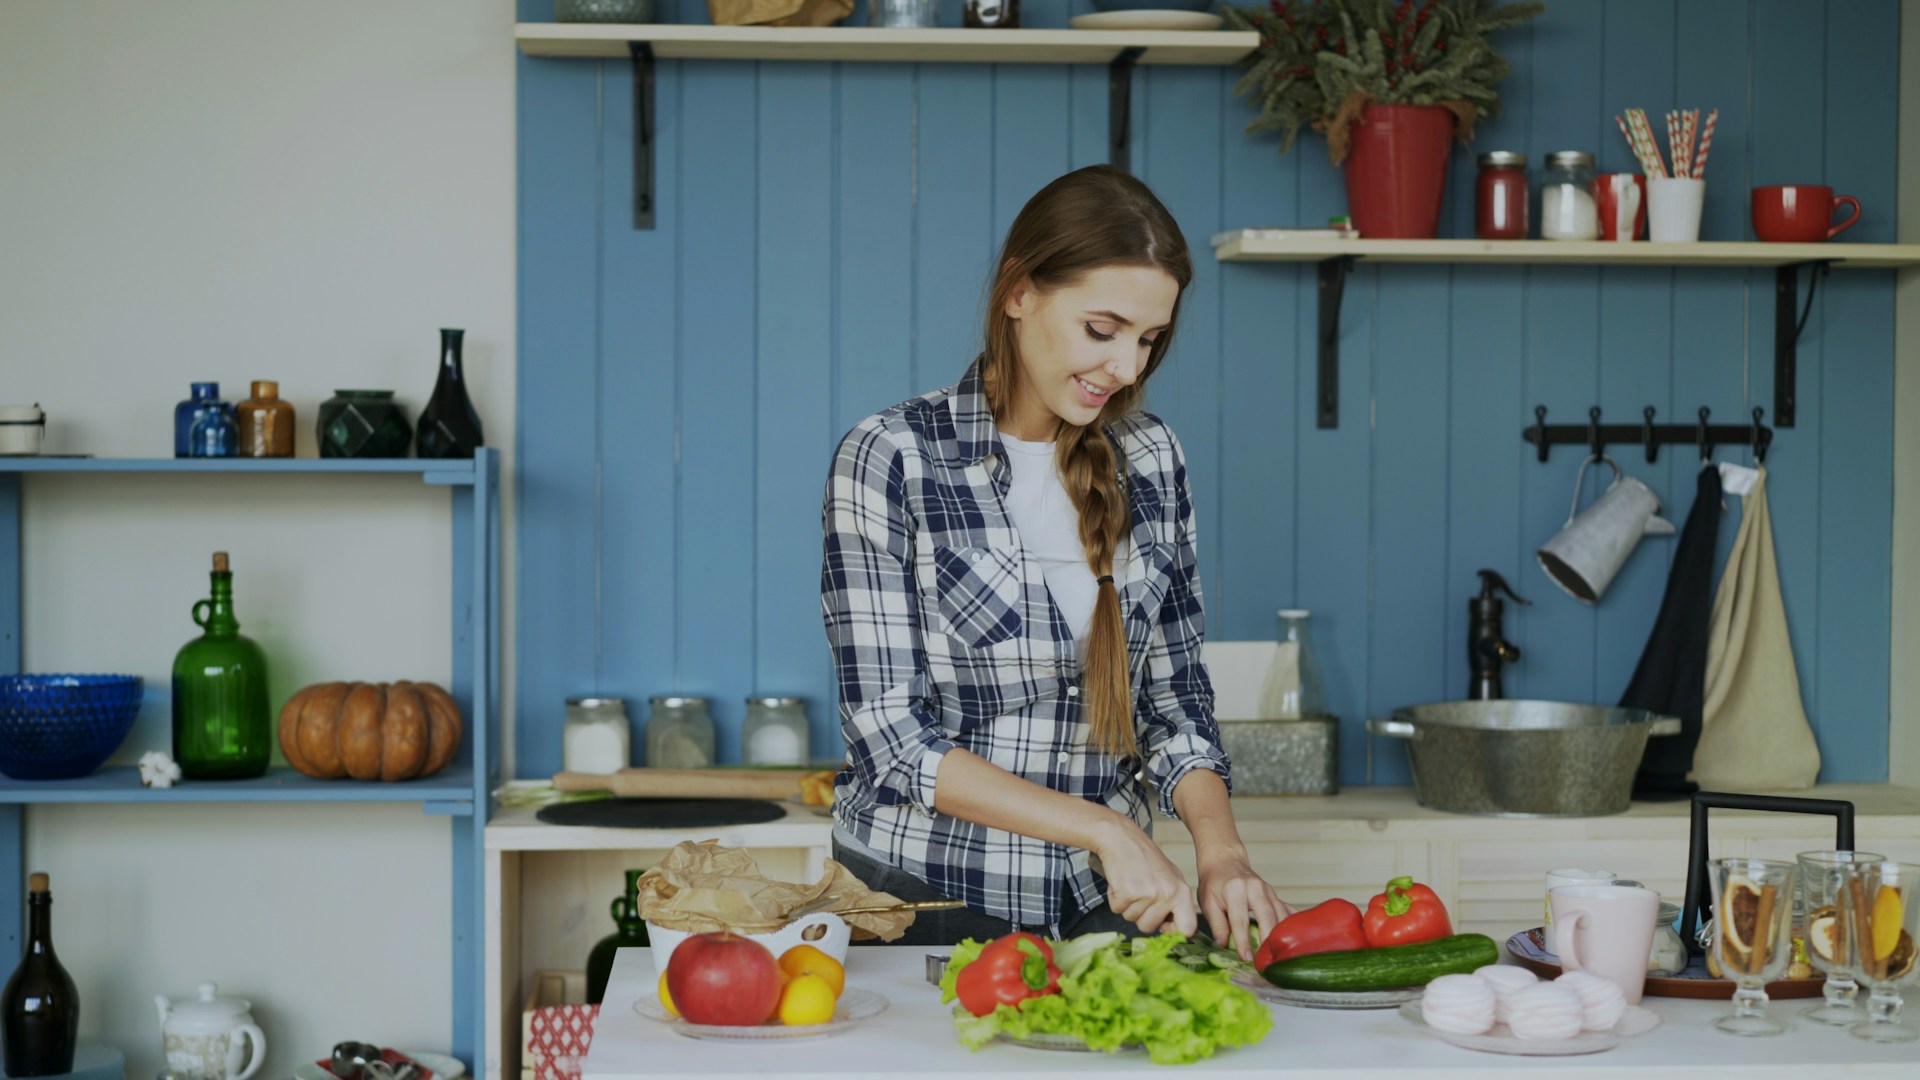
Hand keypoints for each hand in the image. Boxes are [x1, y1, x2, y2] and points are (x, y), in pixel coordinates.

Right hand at [1092, 816, 1197, 935]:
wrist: (1122, 839)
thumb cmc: (1145, 859)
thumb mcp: (1170, 878)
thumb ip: (1174, 903)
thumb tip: (1172, 929)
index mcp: (1182, 892)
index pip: (1188, 929)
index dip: (1173, 932)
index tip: (1163, 926)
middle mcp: (1168, 895)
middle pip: (1149, 927)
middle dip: (1139, 915)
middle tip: (1139, 894)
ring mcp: (1148, 895)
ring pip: (1132, 919)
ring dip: (1127, 906)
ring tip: (1131, 884)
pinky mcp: (1128, 893)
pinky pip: (1117, 910)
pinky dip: (1115, 899)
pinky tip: (1120, 882)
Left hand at [1196, 851, 1290, 960]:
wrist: (1225, 861)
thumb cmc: (1214, 883)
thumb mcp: (1207, 902)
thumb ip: (1216, 924)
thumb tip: (1223, 945)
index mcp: (1235, 890)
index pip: (1240, 920)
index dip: (1243, 941)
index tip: (1246, 958)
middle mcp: (1255, 888)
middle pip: (1267, 916)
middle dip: (1268, 939)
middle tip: (1267, 959)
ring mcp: (1268, 891)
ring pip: (1280, 914)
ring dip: (1281, 935)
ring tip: (1279, 954)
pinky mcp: (1275, 895)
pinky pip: (1287, 910)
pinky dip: (1291, 924)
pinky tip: (1295, 939)